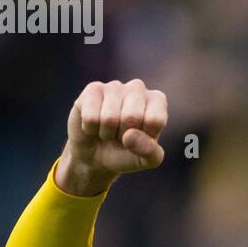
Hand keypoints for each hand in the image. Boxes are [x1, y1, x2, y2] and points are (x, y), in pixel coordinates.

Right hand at [56, 79, 167, 195]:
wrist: (97, 156)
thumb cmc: (128, 153)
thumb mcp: (147, 160)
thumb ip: (150, 152)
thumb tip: (130, 136)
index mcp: (157, 100)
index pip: (155, 120)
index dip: (144, 138)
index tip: (139, 138)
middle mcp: (137, 88)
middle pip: (132, 117)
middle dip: (123, 135)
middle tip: (121, 135)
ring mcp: (114, 86)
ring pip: (109, 118)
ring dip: (106, 133)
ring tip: (108, 130)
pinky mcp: (92, 90)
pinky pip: (90, 116)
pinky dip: (90, 128)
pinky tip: (94, 124)